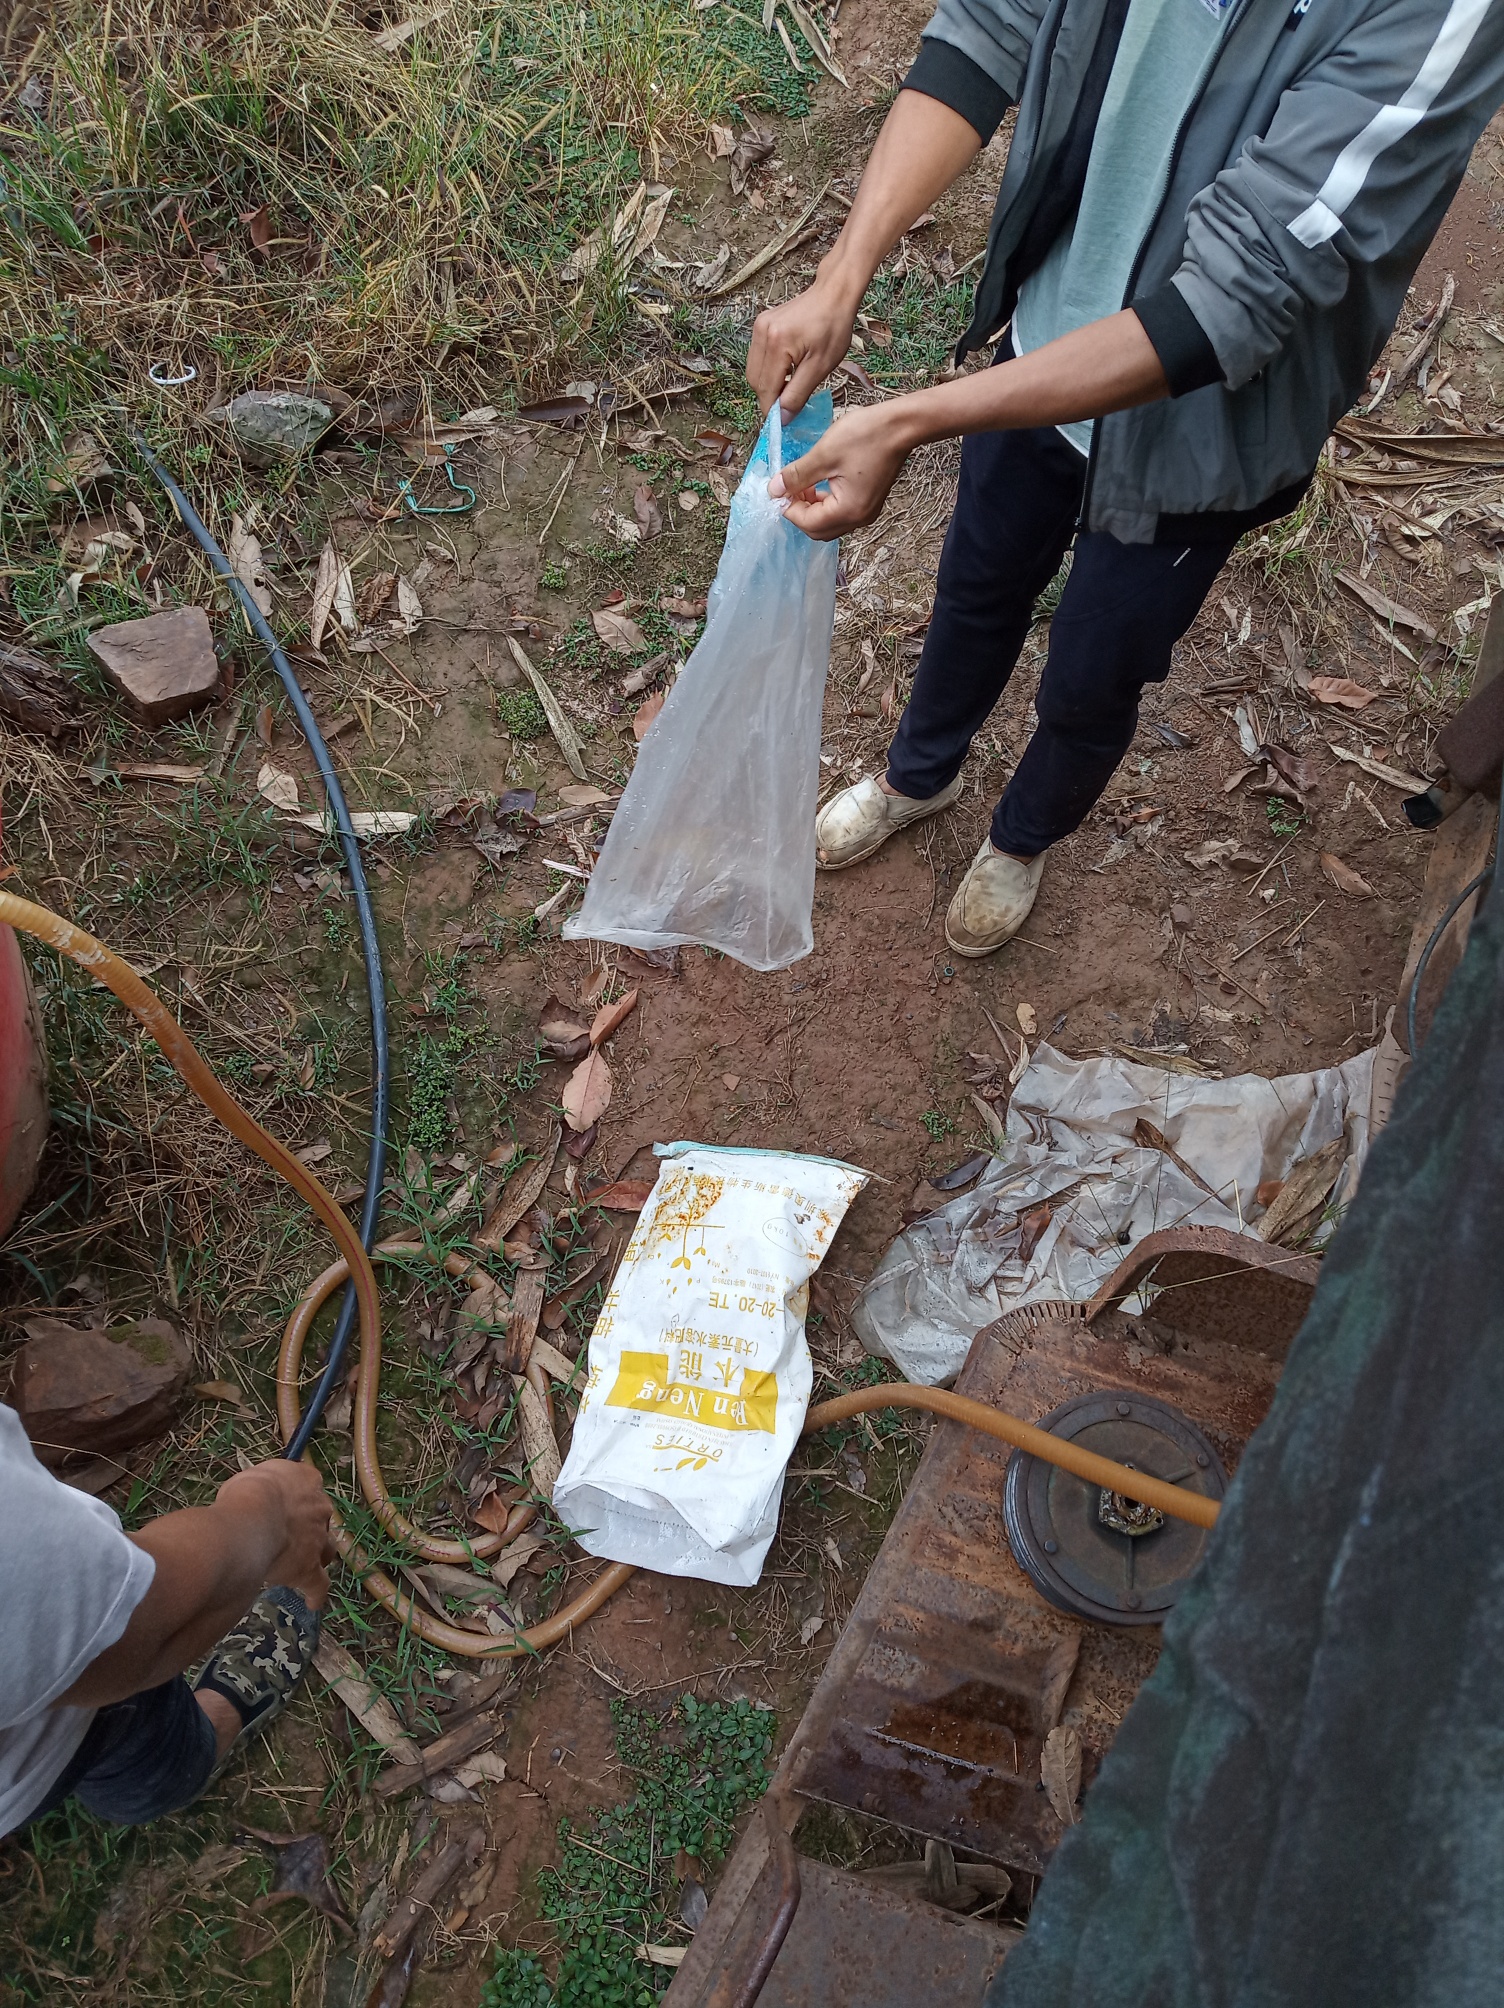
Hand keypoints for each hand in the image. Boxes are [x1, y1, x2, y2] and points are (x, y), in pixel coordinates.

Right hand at [216, 1458, 335, 1609]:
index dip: (297, 1499)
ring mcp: (317, 1540)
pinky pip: (318, 1585)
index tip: (285, 1506)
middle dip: (308, 1528)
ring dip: (317, 1556)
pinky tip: (313, 1602)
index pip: (310, 1486)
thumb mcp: (254, 1477)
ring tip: (305, 1565)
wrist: (253, 1517)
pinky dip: (316, 1594)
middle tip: (289, 1537)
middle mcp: (319, 1508)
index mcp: (307, 1480)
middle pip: (320, 1520)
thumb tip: (254, 1497)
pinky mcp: (309, 1569)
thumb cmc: (246, 1492)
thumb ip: (263, 1487)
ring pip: (326, 1550)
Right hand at [747, 276, 860, 418]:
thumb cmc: (833, 328)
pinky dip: (769, 370)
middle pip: (755, 381)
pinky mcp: (761, 324)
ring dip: (769, 384)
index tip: (783, 422)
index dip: (772, 410)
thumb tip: (782, 419)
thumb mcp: (820, 367)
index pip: (765, 389)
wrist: (833, 294)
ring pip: (754, 371)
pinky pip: (758, 358)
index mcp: (776, 344)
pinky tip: (787, 368)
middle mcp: (762, 334)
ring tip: (792, 382)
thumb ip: (798, 394)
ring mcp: (759, 327)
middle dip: (770, 397)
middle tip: (790, 402)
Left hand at [769, 400, 914, 539]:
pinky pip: (840, 512)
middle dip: (799, 511)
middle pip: (818, 529)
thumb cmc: (867, 436)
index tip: (776, 489)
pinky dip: (825, 503)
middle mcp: (859, 518)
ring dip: (811, 507)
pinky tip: (819, 482)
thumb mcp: (824, 454)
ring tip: (802, 482)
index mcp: (849, 511)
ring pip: (829, 522)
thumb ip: (797, 476)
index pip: (808, 523)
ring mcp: (867, 512)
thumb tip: (774, 490)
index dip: (788, 508)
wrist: (902, 425)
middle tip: (787, 488)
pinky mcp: (869, 502)